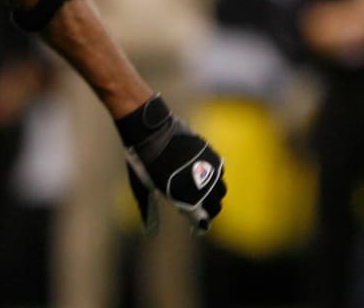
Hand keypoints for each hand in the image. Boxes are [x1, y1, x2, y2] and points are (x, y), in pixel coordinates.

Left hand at [117, 94, 226, 234]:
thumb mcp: (142, 187)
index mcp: (185, 195)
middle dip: (211, 207)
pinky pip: (219, 169)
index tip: (199, 225)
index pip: (204, 217)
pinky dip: (214, 174)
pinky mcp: (211, 153)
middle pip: (217, 202)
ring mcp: (208, 167)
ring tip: (204, 190)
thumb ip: (149, 209)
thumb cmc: (143, 160)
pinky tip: (203, 173)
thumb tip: (149, 232)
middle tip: (203, 208)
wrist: (151, 131)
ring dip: (215, 191)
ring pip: (221, 186)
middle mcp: (202, 183)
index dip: (202, 222)